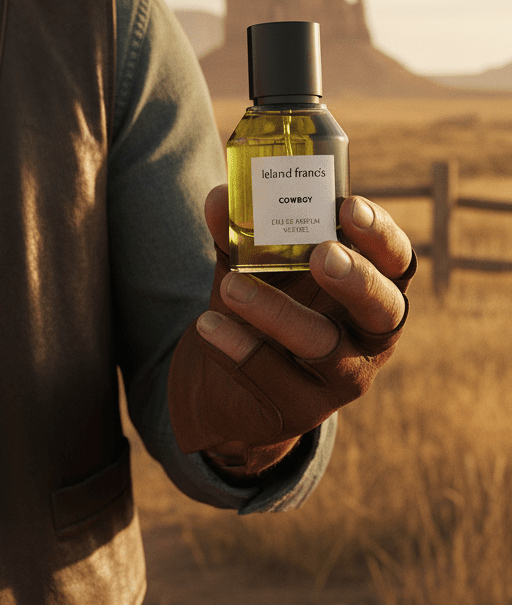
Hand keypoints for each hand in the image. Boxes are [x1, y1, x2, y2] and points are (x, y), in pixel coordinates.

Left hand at [167, 185, 414, 477]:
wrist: (233, 381)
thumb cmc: (267, 302)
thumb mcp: (256, 263)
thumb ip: (242, 231)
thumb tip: (220, 197)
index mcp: (373, 285)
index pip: (396, 259)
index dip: (381, 234)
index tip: (349, 206)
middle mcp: (371, 333)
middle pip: (384, 307)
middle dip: (357, 280)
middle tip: (322, 255)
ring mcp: (342, 375)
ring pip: (323, 346)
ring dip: (278, 313)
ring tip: (231, 286)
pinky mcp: (303, 407)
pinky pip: (274, 376)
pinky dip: (239, 347)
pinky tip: (208, 324)